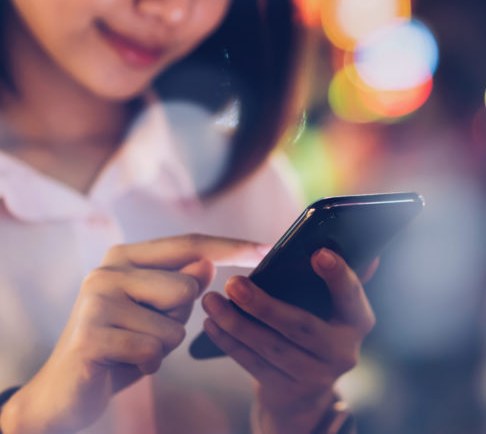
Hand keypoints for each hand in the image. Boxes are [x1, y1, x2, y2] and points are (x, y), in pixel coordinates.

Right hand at [0, 234, 265, 433]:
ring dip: (162, 346)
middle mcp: (107, 270)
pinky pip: (154, 351)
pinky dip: (148, 365)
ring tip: (131, 348)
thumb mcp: (157, 312)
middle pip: (187, 289)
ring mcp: (96, 301)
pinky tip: (122, 365)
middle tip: (144, 331)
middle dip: (178, 319)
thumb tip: (207, 264)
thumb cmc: (120, 346)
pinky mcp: (91, 336)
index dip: (232, 247)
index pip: (190, 244)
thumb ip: (181, 285)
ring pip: (174, 325)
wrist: (64, 392)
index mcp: (126, 257)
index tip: (270, 248)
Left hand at [201, 249, 378, 433]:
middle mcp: (344, 352)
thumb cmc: (317, 327)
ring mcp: (317, 376)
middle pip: (301, 326)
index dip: (337, 275)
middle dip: (264, 305)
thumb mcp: (333, 306)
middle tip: (234, 283)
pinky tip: (212, 324)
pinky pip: (254, 364)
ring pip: (271, 347)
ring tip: (212, 300)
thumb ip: (336, 279)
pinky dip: (229, 342)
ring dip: (236, 323)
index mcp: (359, 321)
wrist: (306, 389)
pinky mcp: (288, 391)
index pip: (351, 294)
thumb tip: (342, 243)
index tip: (318, 252)